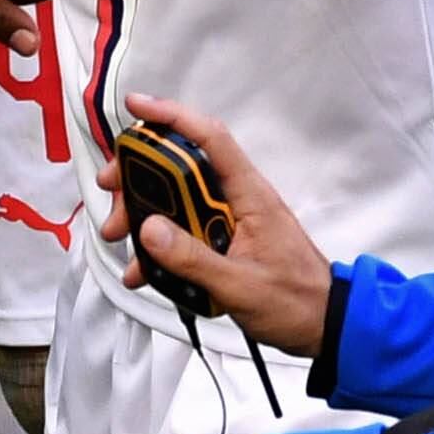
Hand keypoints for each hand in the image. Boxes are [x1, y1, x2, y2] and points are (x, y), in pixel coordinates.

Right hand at [100, 94, 333, 361]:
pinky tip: (141, 271)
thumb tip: (148, 229)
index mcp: (249, 195)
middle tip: (109, 190)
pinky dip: (160, 247)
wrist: (324, 328)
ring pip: (176, 201)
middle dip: (139, 174)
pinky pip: (184, 232)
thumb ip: (193, 260)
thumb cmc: (295, 302)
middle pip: (181, 168)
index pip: (211, 138)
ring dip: (144, 215)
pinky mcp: (224, 242)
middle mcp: (237, 199)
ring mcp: (230, 220)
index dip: (173, 115)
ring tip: (116, 235)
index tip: (135, 106)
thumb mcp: (240, 286)